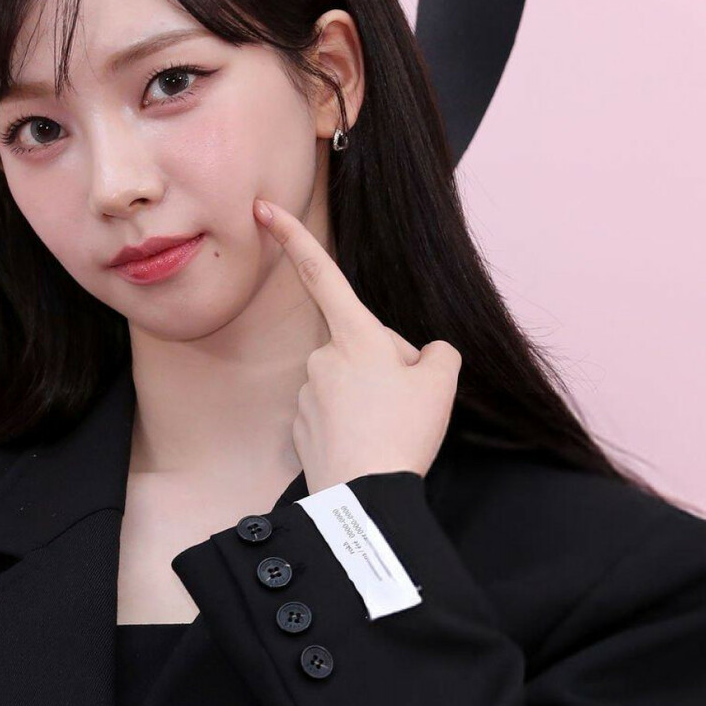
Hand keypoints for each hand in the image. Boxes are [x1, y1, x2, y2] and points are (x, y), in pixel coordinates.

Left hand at [255, 196, 461, 493]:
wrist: (366, 498)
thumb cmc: (402, 432)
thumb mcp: (442, 382)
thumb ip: (435, 354)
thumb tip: (421, 356)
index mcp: (355, 335)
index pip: (321, 273)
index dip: (292, 235)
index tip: (263, 207)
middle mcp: (322, 357)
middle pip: (358, 344)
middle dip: (383, 363)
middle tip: (406, 402)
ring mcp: (309, 393)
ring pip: (349, 382)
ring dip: (371, 396)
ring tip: (390, 428)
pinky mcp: (302, 427)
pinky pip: (336, 413)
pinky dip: (355, 423)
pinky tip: (371, 444)